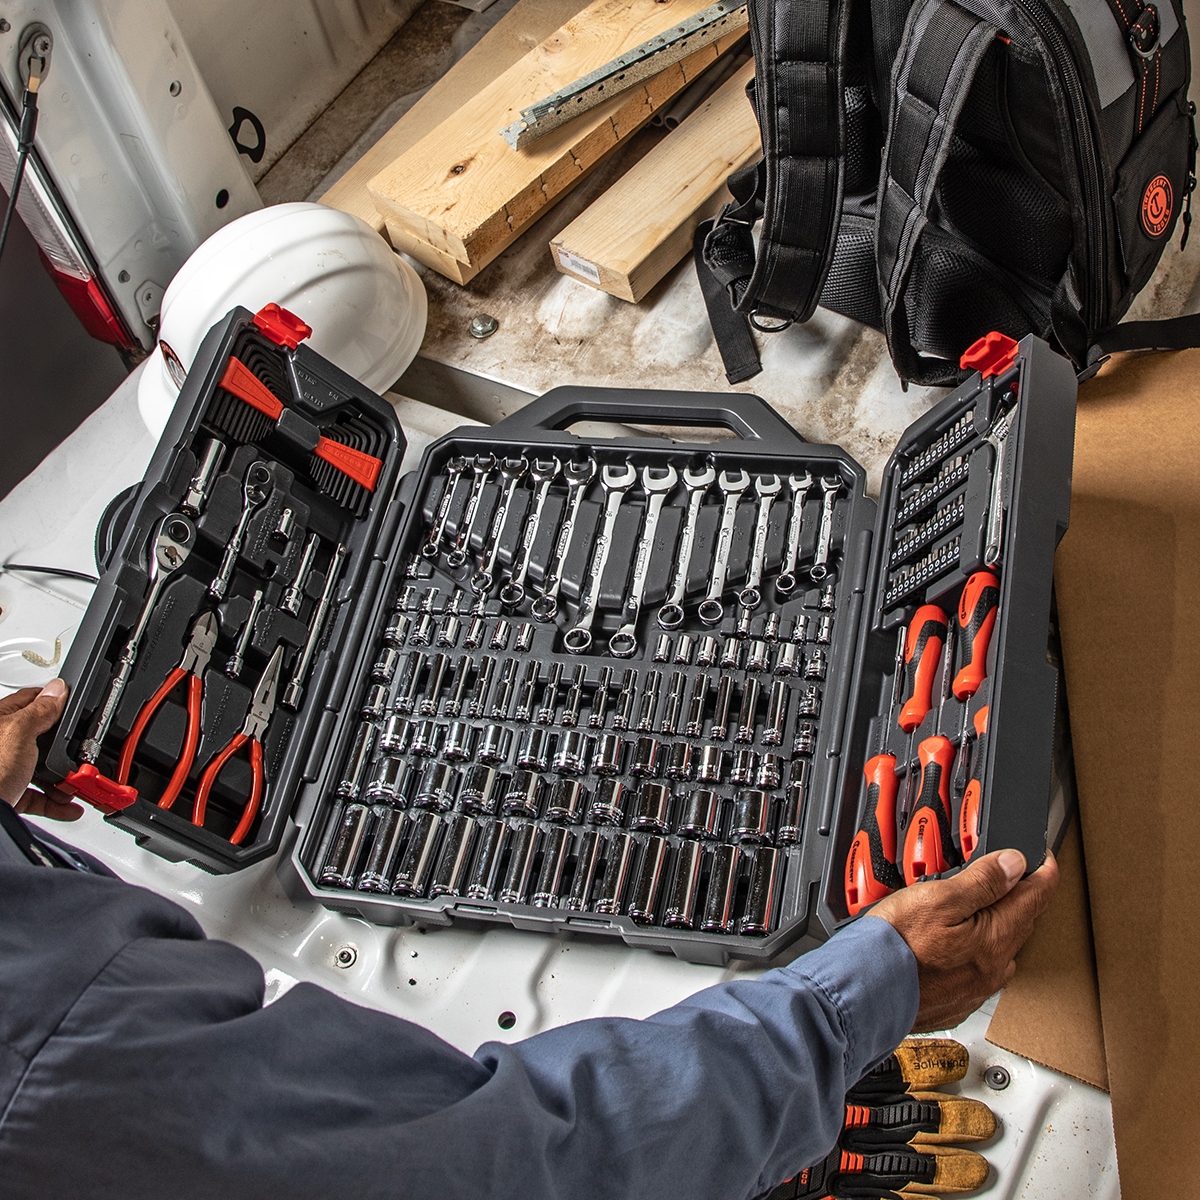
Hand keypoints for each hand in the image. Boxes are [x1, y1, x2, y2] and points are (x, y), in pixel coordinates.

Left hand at [0, 680, 81, 820]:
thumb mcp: (19, 734)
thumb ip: (40, 711)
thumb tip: (58, 690)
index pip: (32, 701)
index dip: (57, 703)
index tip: (78, 710)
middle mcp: (1, 744)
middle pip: (41, 739)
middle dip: (65, 751)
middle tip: (80, 754)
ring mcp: (4, 770)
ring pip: (41, 771)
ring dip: (64, 781)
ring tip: (76, 787)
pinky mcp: (8, 795)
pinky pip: (38, 797)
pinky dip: (56, 803)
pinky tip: (68, 807)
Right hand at [872, 848, 1058, 1031]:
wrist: (864, 992)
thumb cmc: (893, 947)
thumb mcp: (937, 897)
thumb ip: (982, 881)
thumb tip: (1015, 864)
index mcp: (995, 938)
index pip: (1036, 898)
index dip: (1043, 871)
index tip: (1042, 857)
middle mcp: (993, 967)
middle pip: (1021, 922)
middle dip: (1019, 895)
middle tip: (1007, 872)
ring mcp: (976, 986)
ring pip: (1001, 946)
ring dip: (998, 922)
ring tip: (976, 903)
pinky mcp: (956, 999)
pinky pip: (979, 968)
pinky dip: (976, 948)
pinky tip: (953, 940)